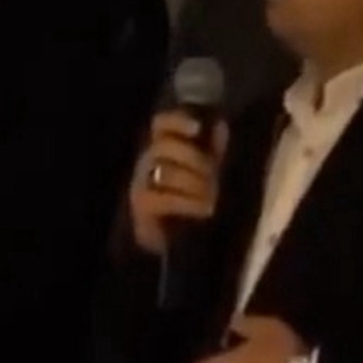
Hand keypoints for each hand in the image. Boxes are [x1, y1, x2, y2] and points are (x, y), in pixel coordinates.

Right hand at [129, 111, 228, 254]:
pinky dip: (186, 202)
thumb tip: (221, 126)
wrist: (177, 240)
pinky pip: (161, 198)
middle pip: (165, 147)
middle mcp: (148, 162)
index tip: (198, 128)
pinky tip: (204, 209)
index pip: (162, 125)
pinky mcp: (141, 206)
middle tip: (214, 176)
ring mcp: (141, 184)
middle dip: (194, 159)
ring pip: (166, 172)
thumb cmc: (195, 200)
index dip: (177, 122)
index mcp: (164, 148)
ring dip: (194, 183)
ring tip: (212, 197)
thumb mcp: (207, 172)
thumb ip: (213, 149)